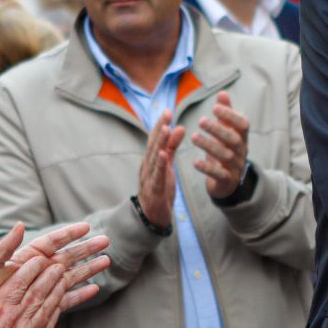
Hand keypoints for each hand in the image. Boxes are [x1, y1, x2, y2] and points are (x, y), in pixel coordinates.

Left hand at [0, 222, 110, 324]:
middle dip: (86, 248)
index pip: (52, 241)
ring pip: (71, 274)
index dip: (69, 233)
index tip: (86, 227)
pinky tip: (95, 289)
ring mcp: (41, 287)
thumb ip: (5, 246)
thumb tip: (20, 225)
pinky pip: (66, 298)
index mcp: (26, 257)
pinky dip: (80, 294)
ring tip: (107, 261)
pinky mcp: (42, 305)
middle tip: (106, 240)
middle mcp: (37, 270)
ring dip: (89, 268)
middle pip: (68, 255)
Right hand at [136, 113, 184, 229]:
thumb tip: (179, 127)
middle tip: (167, 113)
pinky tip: (164, 155)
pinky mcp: (154, 190)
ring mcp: (149, 178)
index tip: (167, 110)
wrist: (151, 217)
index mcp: (151, 160)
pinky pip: (157, 176)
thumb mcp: (168, 166)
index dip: (160, 124)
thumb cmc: (160, 189)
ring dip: (159, 142)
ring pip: (154, 158)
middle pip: (153, 145)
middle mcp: (147, 167)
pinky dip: (160, 165)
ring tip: (166, 128)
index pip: (155, 139)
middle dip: (160, 128)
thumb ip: (172, 148)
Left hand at [192, 93, 250, 200]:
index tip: (215, 107)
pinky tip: (195, 162)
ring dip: (209, 145)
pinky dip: (207, 168)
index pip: (243, 124)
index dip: (230, 115)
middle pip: (234, 139)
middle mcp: (241, 151)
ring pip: (225, 156)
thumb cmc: (226, 151)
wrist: (229, 182)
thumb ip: (226, 114)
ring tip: (194, 137)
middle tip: (201, 121)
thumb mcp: (227, 132)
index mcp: (242, 137)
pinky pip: (219, 175)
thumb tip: (222, 93)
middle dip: (218, 129)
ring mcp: (235, 167)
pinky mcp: (227, 181)